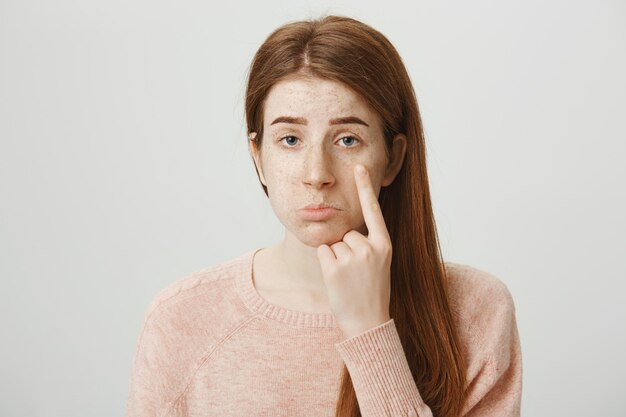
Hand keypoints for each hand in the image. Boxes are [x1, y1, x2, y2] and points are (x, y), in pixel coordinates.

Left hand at [316, 164, 391, 339]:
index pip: (373, 210)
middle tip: (356, 274)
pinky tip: (338, 281)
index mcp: (384, 245)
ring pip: (334, 243)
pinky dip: (326, 264)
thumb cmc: (372, 293)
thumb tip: (346, 229)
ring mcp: (352, 257)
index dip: (365, 187)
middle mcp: (370, 248)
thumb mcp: (379, 264)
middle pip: (347, 232)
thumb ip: (368, 244)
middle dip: (346, 249)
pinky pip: (323, 252)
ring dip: (336, 258)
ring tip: (349, 279)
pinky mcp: (334, 267)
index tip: (360, 165)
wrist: (368, 323)